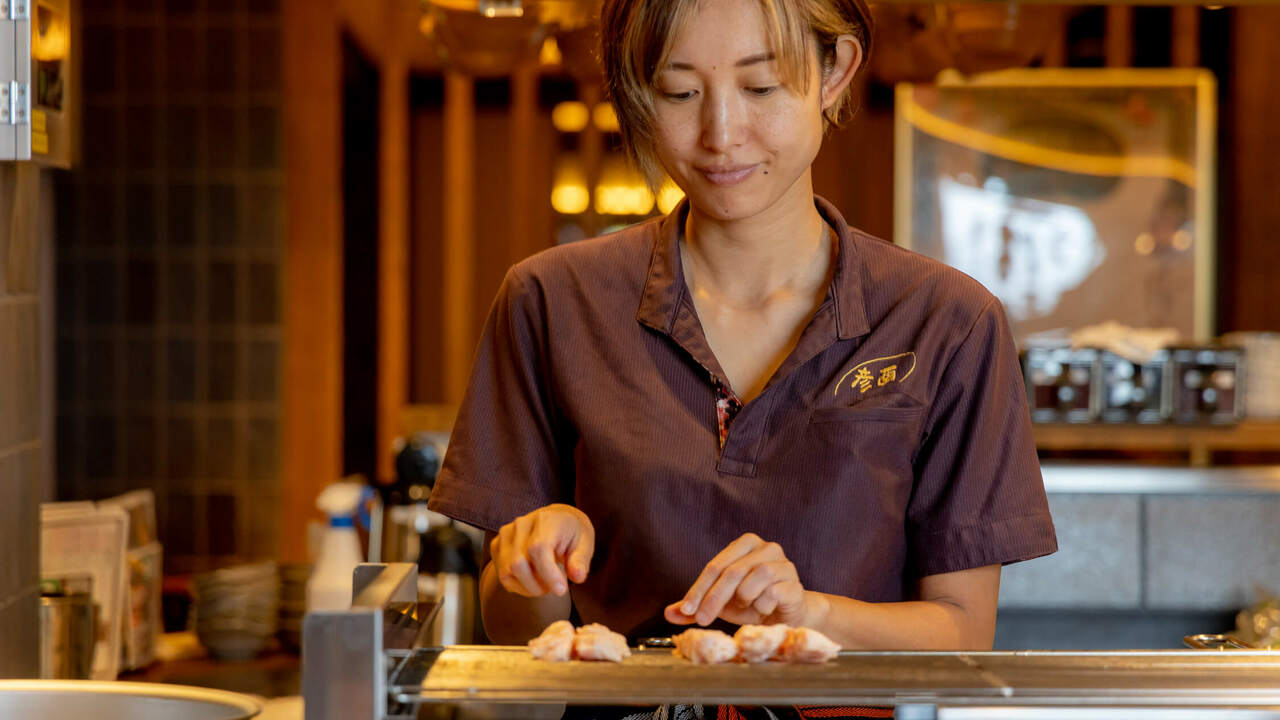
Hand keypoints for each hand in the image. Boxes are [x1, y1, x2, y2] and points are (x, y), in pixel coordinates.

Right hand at [489, 504, 594, 597]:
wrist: (557, 518)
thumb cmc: (572, 533)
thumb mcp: (585, 543)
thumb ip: (580, 560)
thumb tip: (577, 577)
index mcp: (546, 520)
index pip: (538, 549)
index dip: (548, 574)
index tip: (561, 589)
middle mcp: (522, 524)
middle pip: (518, 564)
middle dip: (536, 585)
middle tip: (553, 588)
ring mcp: (506, 533)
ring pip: (507, 571)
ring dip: (526, 587)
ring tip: (544, 584)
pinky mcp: (497, 544)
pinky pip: (502, 574)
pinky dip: (517, 585)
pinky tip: (533, 580)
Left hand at [663, 533, 817, 626]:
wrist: (786, 615)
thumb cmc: (752, 603)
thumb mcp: (720, 603)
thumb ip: (696, 605)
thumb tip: (668, 613)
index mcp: (745, 544)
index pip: (715, 566)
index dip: (698, 589)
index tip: (687, 610)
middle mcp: (766, 547)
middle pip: (732, 571)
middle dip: (713, 598)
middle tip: (701, 619)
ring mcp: (784, 564)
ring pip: (754, 578)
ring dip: (743, 599)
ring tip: (745, 606)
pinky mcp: (795, 583)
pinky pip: (773, 593)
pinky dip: (762, 606)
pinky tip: (763, 610)